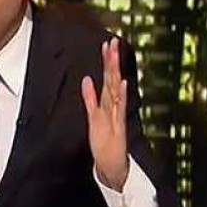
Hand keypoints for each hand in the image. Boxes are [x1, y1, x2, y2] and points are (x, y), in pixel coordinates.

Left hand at [81, 37, 128, 191]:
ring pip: (116, 89)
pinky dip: (120, 95)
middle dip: (112, 60)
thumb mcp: (93, 116)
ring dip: (115, 72)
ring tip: (115, 55)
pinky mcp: (117, 126)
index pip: (107, 77)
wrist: (112, 165)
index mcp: (107, 103)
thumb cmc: (104, 141)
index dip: (106, 61)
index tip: (106, 44)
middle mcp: (113, 106)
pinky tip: (120, 83)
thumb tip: (86, 79)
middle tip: (113, 42)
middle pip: (112, 78)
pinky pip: (118, 109)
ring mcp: (116, 115)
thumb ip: (89, 98)